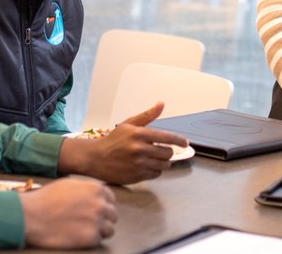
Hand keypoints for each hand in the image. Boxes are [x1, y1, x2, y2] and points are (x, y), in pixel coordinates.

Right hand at [19, 178, 116, 247]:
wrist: (31, 216)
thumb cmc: (45, 199)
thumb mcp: (69, 185)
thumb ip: (86, 189)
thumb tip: (94, 195)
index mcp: (96, 189)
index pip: (111, 199)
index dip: (104, 205)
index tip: (97, 211)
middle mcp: (100, 204)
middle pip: (112, 215)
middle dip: (103, 219)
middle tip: (90, 223)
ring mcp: (97, 221)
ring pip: (109, 229)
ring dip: (99, 231)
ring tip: (84, 231)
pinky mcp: (90, 237)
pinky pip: (98, 240)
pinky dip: (90, 240)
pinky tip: (78, 237)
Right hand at [59, 102, 188, 184]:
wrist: (96, 158)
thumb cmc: (113, 140)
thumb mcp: (128, 125)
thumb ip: (147, 116)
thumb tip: (161, 104)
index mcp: (139, 134)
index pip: (167, 137)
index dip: (180, 140)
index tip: (185, 143)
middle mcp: (140, 149)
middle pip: (167, 153)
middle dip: (168, 152)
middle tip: (162, 150)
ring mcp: (138, 164)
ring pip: (163, 165)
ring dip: (163, 162)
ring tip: (156, 159)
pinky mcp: (136, 176)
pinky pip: (155, 174)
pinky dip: (155, 171)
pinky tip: (148, 166)